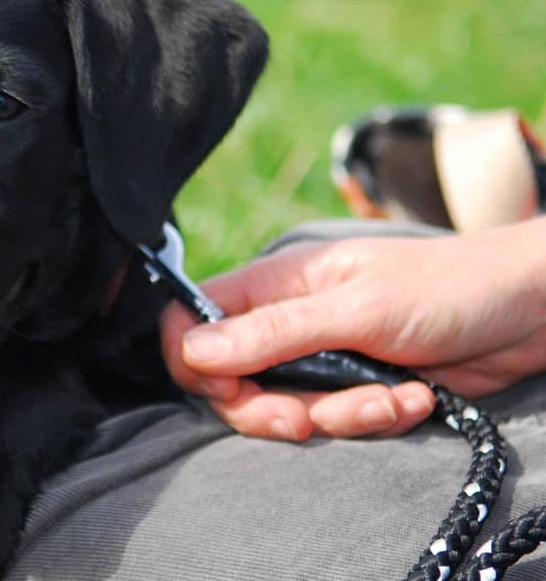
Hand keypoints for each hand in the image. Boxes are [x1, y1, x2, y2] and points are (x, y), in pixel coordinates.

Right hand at [161, 217, 545, 440]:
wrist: (531, 310)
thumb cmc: (448, 286)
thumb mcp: (354, 310)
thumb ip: (271, 334)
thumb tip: (192, 350)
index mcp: (275, 283)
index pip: (194, 320)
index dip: (198, 363)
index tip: (228, 388)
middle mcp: (288, 319)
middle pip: (232, 380)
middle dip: (271, 408)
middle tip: (306, 419)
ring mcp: (323, 355)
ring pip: (288, 407)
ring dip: (340, 415)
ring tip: (391, 397)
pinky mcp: (358, 386)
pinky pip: (339, 421)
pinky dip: (376, 418)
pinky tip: (414, 397)